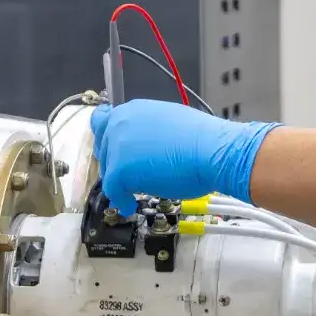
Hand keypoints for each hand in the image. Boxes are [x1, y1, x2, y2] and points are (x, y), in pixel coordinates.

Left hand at [90, 99, 278, 213]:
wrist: (213, 151)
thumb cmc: (202, 140)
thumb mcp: (169, 123)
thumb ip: (149, 131)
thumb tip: (146, 145)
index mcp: (133, 109)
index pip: (105, 121)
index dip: (109, 138)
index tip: (114, 150)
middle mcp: (121, 123)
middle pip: (103, 146)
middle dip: (113, 161)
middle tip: (126, 175)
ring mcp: (118, 146)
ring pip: (107, 169)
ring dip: (118, 181)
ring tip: (132, 191)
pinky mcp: (120, 170)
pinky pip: (112, 190)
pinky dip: (121, 200)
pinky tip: (130, 205)